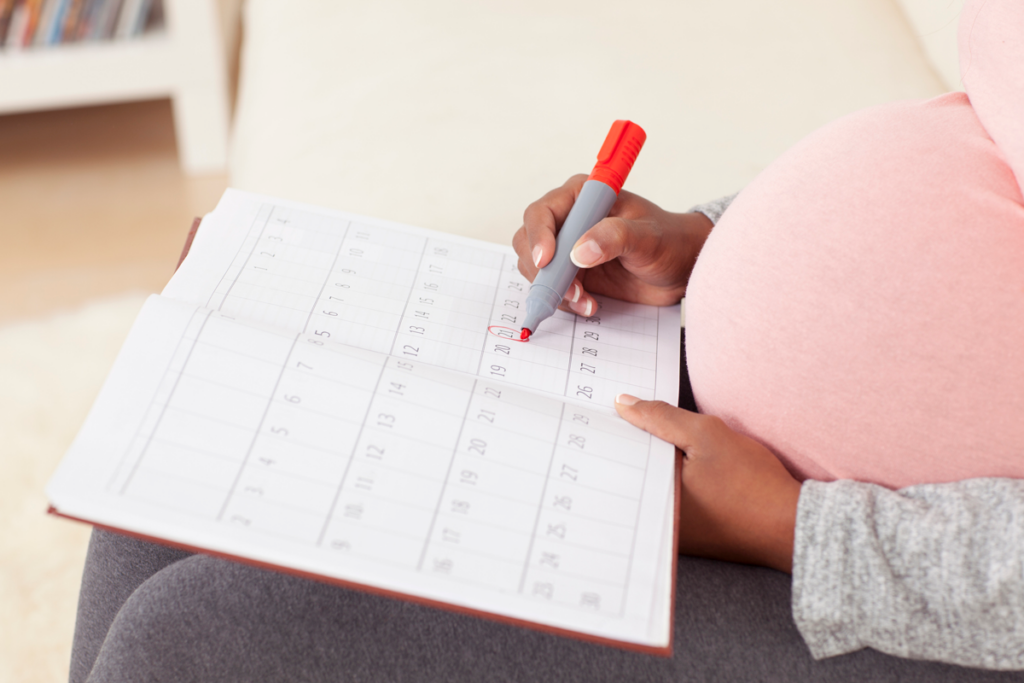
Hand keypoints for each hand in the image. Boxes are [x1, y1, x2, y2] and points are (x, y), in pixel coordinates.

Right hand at [512, 175, 713, 315]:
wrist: (680, 269)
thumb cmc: (669, 241)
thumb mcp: (647, 236)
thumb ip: (616, 237)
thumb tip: (579, 252)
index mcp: (582, 197)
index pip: (541, 213)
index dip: (538, 236)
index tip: (547, 261)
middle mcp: (568, 220)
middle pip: (528, 243)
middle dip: (543, 271)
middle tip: (570, 291)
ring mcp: (567, 249)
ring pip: (536, 270)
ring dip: (554, 290)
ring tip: (586, 301)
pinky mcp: (571, 274)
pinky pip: (551, 289)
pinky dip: (564, 302)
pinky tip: (589, 305)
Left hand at [615, 394, 800, 572]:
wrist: (792, 525)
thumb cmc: (753, 484)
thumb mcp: (706, 435)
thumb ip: (661, 417)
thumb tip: (623, 404)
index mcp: (653, 503)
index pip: (620, 460)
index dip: (618, 432)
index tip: (613, 410)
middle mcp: (657, 524)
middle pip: (632, 474)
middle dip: (634, 446)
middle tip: (634, 415)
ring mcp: (674, 533)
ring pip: (651, 485)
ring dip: (654, 462)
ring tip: (662, 436)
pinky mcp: (691, 535)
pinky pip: (669, 499)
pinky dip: (671, 479)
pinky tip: (684, 462)